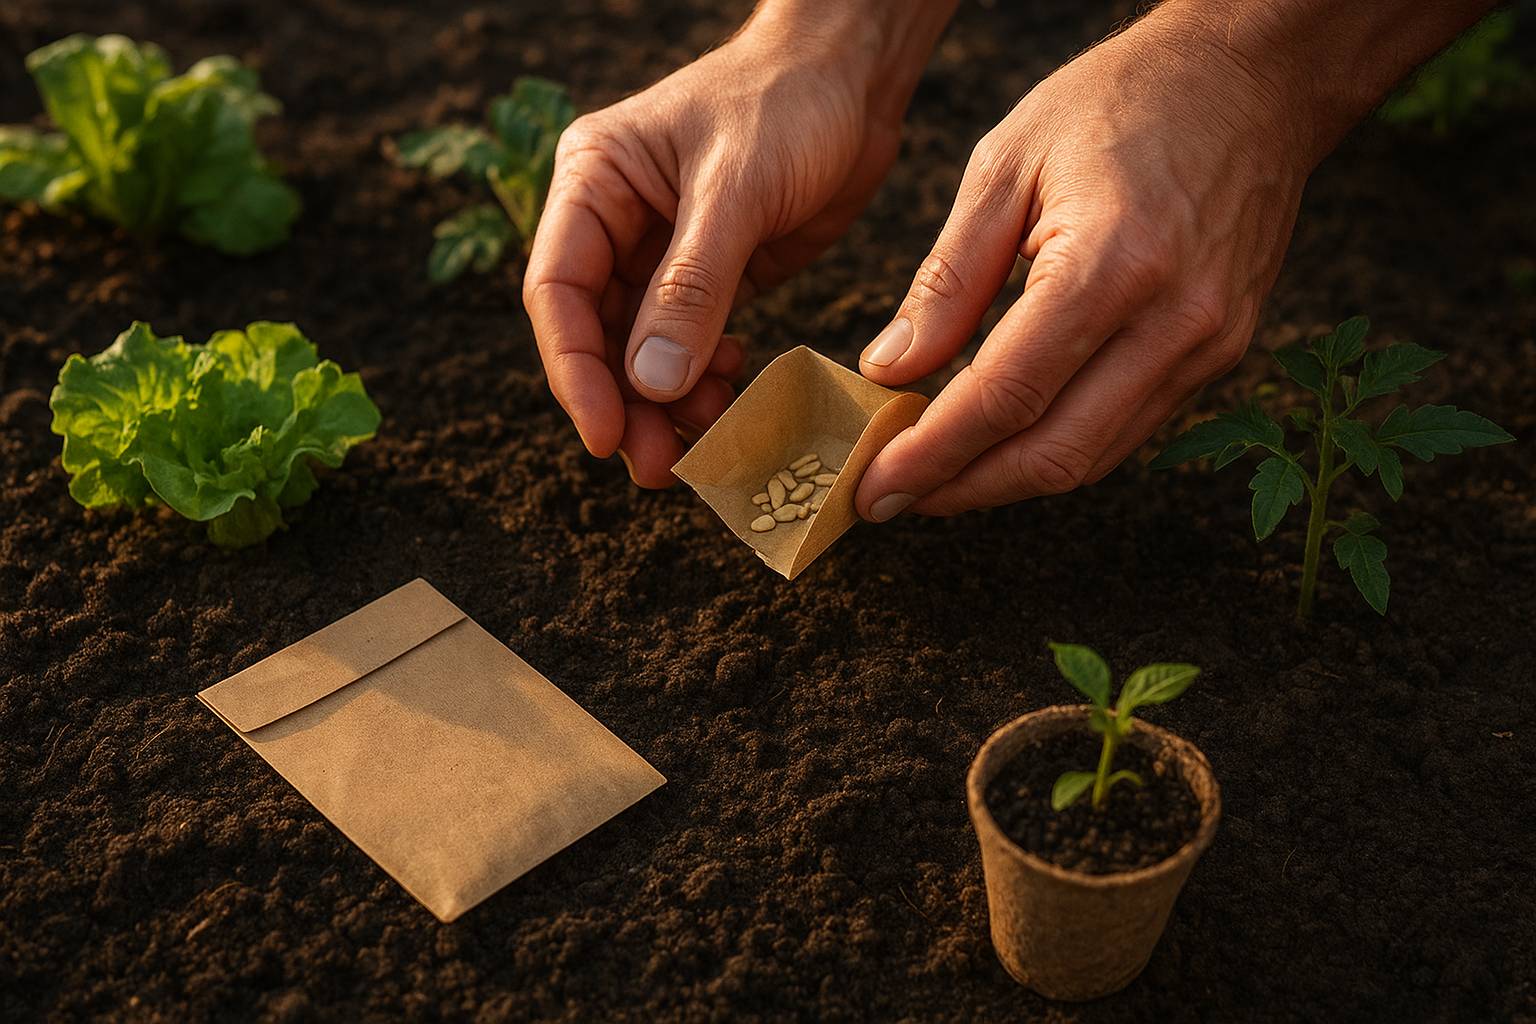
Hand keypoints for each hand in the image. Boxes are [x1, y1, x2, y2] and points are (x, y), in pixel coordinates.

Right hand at [523, 26, 906, 486]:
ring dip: (667, 406)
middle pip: (596, 335)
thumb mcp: (737, 192)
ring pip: (643, 353)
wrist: (854, 78)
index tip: (605, 435)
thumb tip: (651, 383)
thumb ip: (693, 287)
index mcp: (592, 183)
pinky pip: (692, 348)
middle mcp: (614, 222)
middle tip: (657, 467)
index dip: (575, 370)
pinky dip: (705, 383)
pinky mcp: (711, 277)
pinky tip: (731, 397)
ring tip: (706, 445)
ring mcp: (661, 254)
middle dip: (625, 404)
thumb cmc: (788, 104)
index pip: (556, 290)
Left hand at [854, 7, 1317, 519]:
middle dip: (962, 490)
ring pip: (1093, 457)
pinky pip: (1128, 429)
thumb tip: (891, 370)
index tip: (872, 486)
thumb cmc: (1122, 101)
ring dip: (1007, 481)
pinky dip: (1059, 449)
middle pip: (1053, 453)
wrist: (1252, 78)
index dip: (932, 455)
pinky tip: (1004, 442)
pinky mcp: (1222, 352)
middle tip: (893, 498)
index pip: (1004, 396)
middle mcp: (1173, 320)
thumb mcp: (1006, 163)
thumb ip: (947, 280)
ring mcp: (1208, 345)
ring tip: (935, 477)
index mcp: (1112, 264)